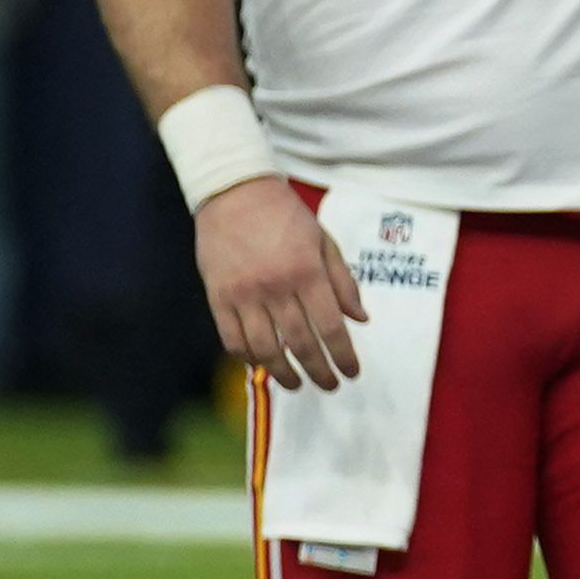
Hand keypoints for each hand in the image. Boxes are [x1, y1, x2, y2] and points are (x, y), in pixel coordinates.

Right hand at [197, 178, 363, 389]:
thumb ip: (344, 282)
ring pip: (265, 348)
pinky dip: (248, 358)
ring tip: (297, 384)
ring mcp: (244, 294)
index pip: (331, 327)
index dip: (343, 356)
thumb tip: (361, 319)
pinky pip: (232, 338)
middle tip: (330, 385)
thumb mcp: (325, 242)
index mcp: (308, 272)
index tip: (352, 373)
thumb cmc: (287, 217)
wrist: (235, 192)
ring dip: (283, 373)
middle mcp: (276, 287)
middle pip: (301, 343)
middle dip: (319, 371)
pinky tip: (261, 365)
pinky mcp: (218, 296)